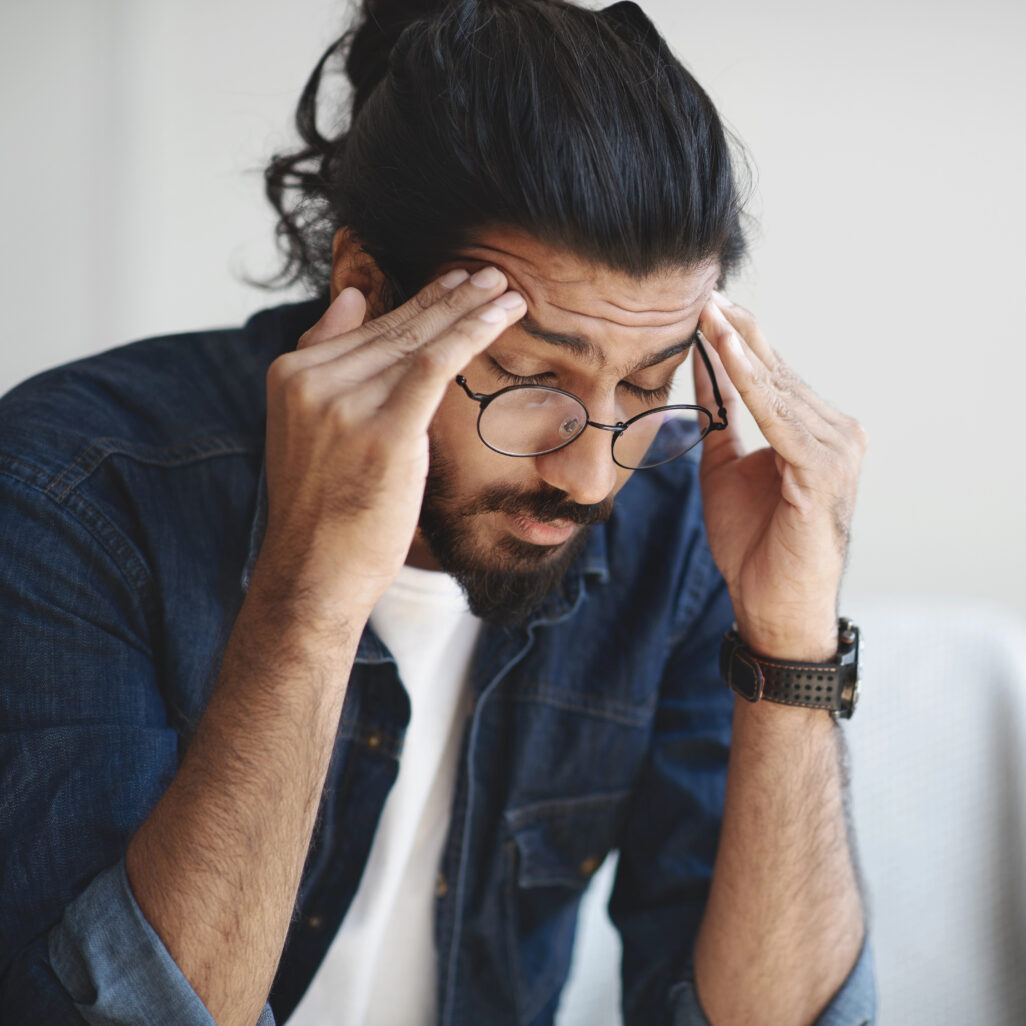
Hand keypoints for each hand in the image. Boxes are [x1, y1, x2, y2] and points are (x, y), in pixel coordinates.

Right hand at [257, 267, 525, 617]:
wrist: (314, 575)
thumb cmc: (324, 511)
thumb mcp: (308, 428)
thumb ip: (325, 360)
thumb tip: (352, 297)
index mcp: (292, 375)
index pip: (368, 328)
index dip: (418, 301)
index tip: (456, 282)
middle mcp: (313, 381)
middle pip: (397, 328)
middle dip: (449, 296)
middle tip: (489, 273)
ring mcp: (344, 404)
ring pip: (419, 340)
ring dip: (469, 309)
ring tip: (505, 289)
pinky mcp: (383, 431)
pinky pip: (435, 365)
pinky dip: (472, 334)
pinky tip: (502, 314)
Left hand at [694, 294, 866, 659]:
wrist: (771, 605)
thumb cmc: (753, 544)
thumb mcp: (724, 468)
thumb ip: (719, 420)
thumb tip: (701, 371)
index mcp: (814, 431)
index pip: (772, 374)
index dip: (737, 339)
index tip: (704, 304)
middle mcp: (835, 431)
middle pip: (777, 371)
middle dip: (737, 331)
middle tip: (703, 291)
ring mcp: (836, 449)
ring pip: (778, 387)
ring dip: (740, 348)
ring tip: (708, 311)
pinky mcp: (823, 469)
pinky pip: (778, 417)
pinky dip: (750, 383)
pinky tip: (725, 352)